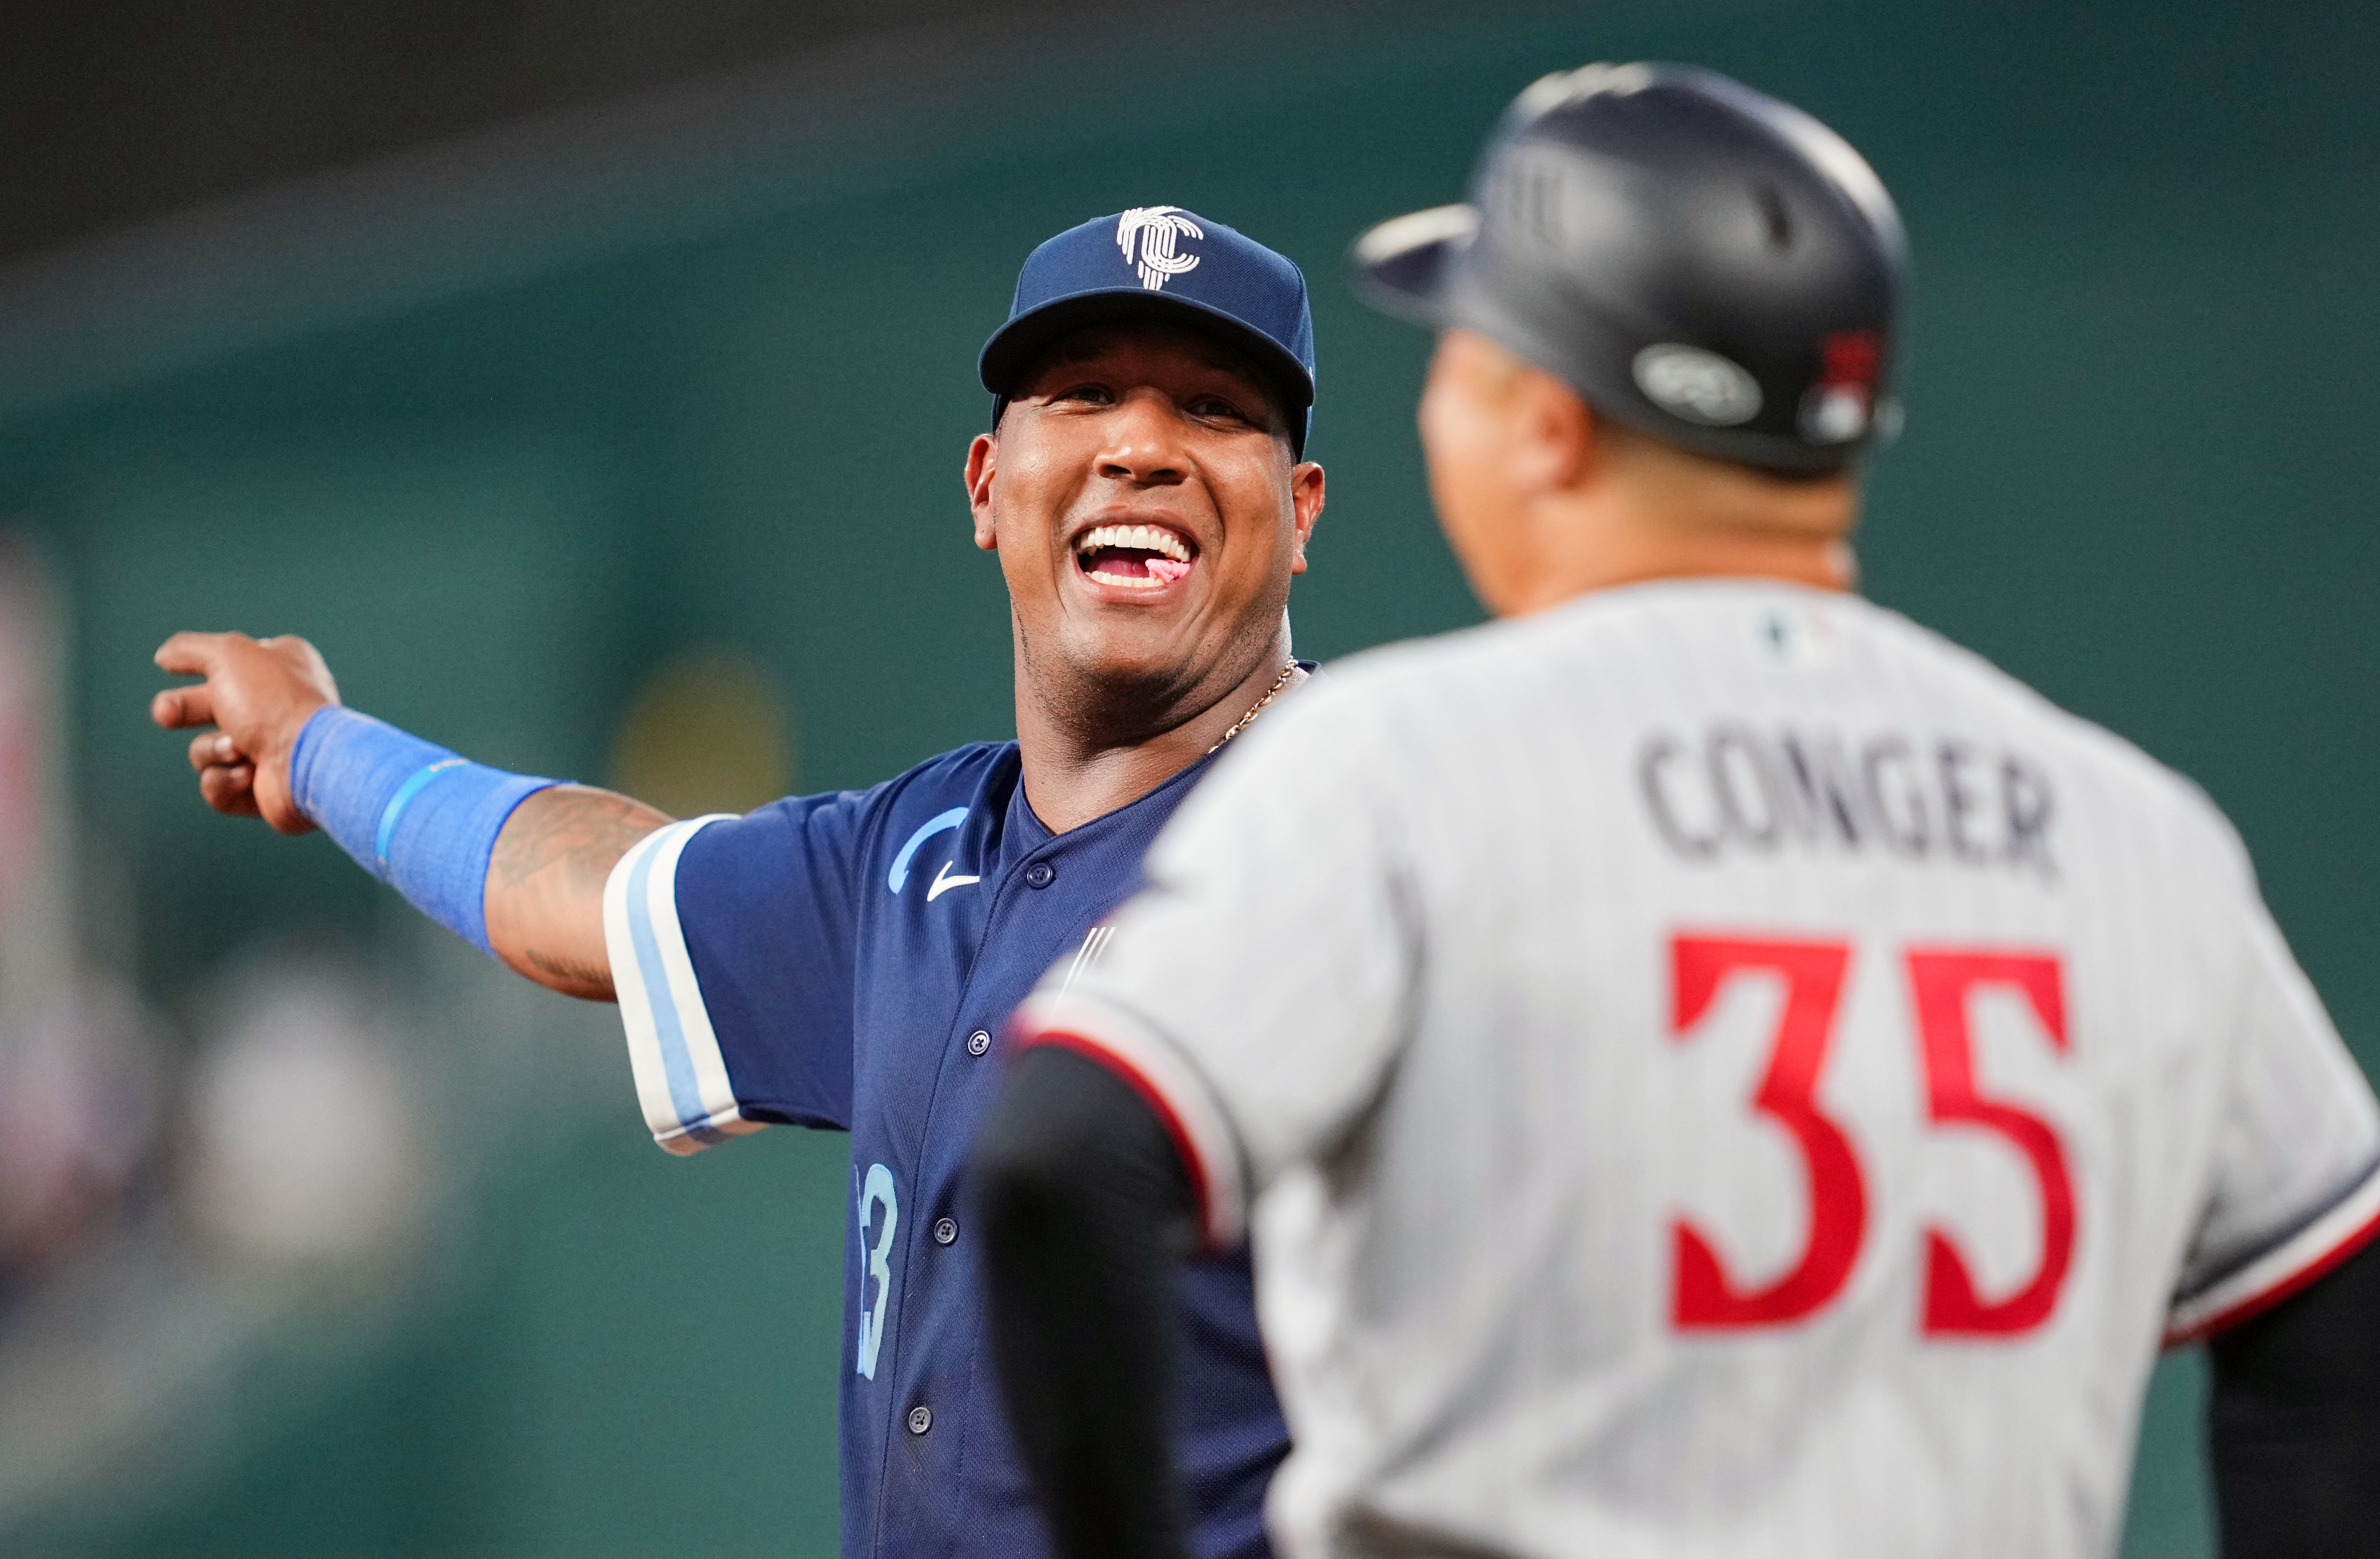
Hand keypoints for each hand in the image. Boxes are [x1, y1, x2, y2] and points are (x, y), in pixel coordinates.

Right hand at [150, 632, 339, 833]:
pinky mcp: (261, 790)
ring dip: (214, 750)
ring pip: (208, 750)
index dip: (198, 667)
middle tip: (165, 714)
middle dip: (179, 710)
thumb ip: (192, 648)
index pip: (227, 665)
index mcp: (279, 668)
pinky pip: (218, 786)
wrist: (309, 762)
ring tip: (240, 749)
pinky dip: (225, 781)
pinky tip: (247, 776)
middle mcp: (275, 707)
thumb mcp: (230, 656)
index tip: (167, 667)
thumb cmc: (275, 704)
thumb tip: (165, 655)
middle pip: (205, 706)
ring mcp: (269, 750)